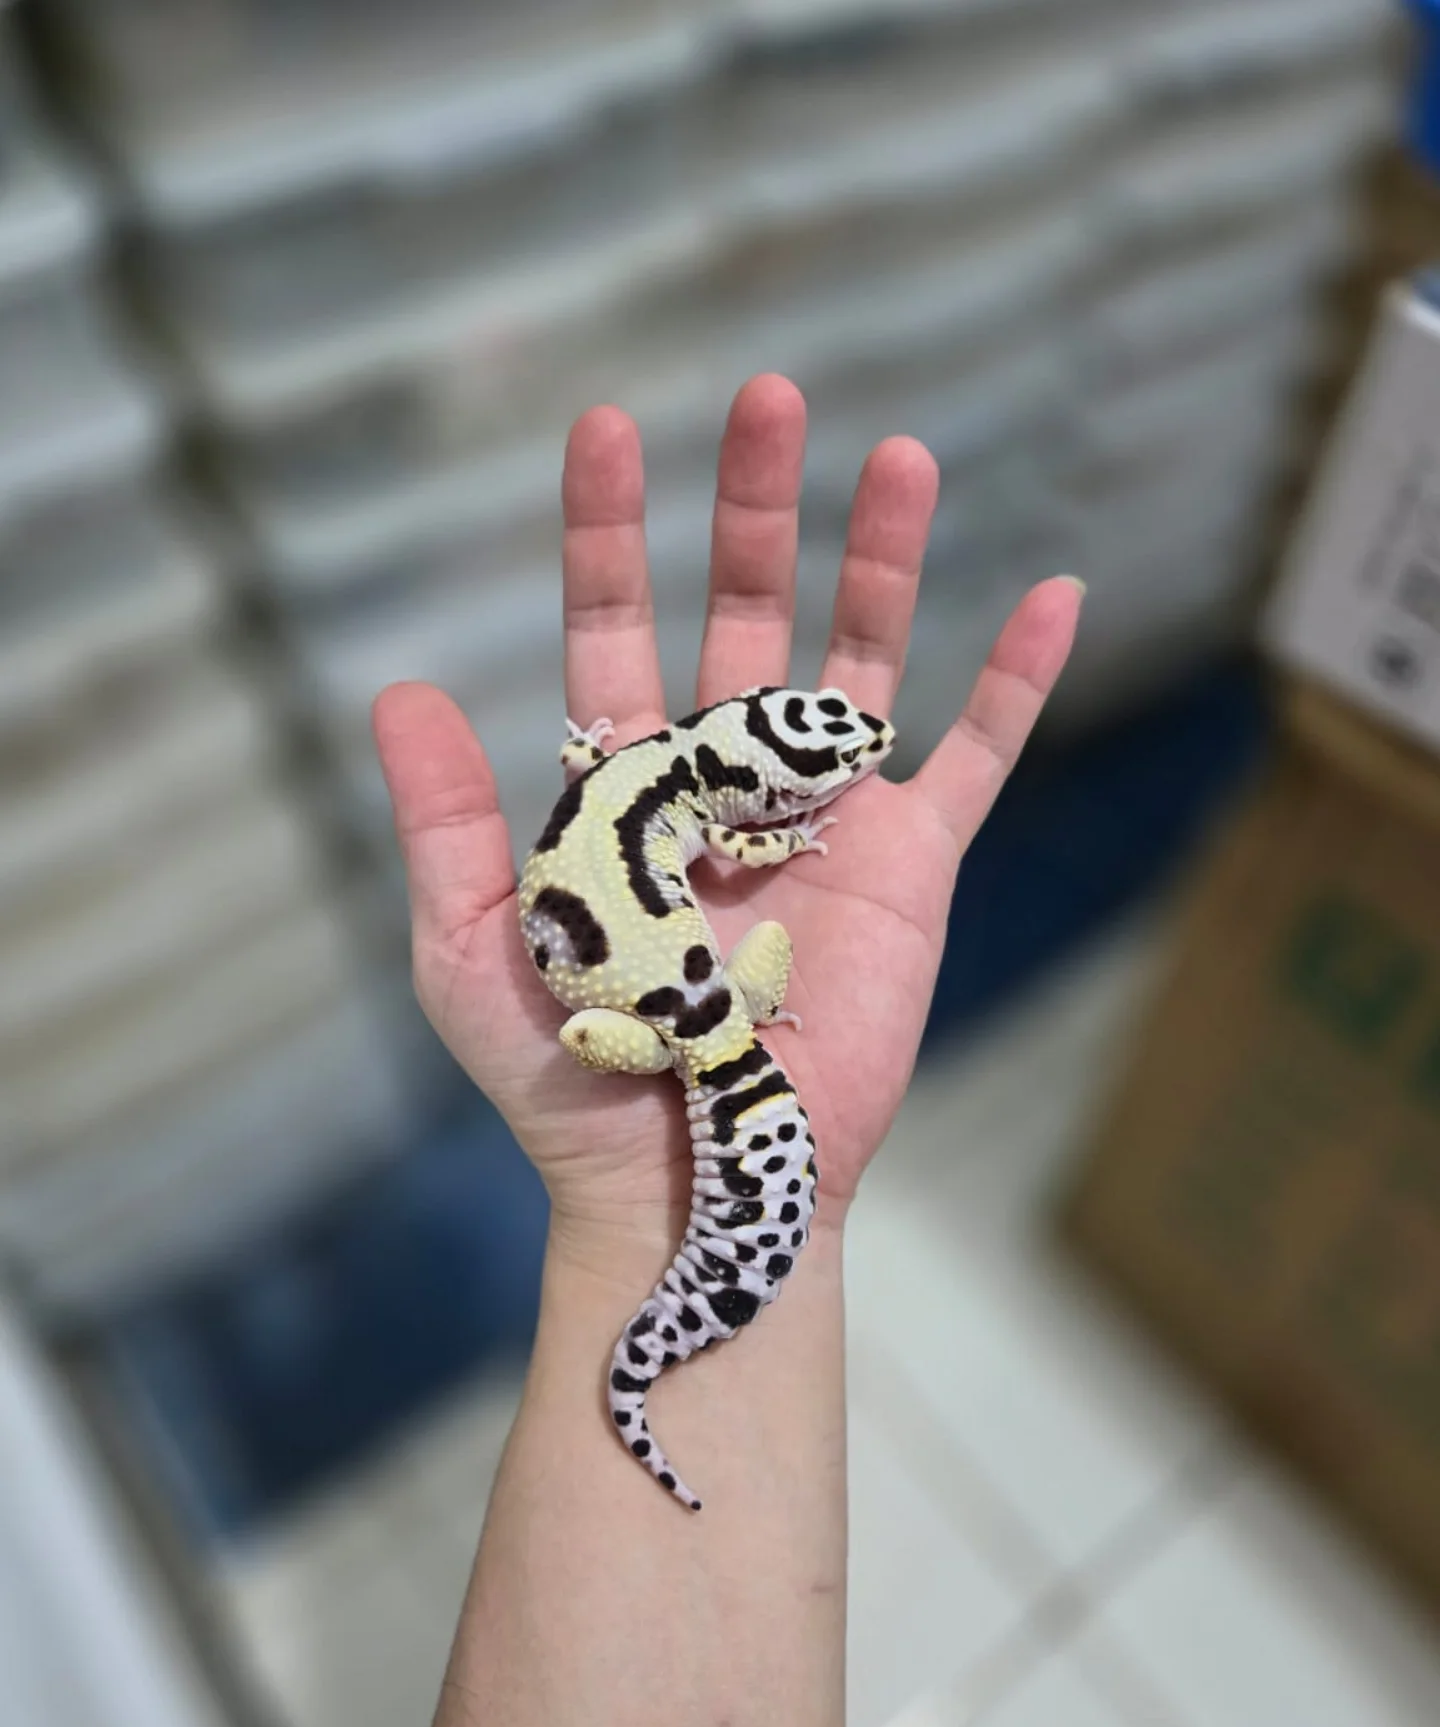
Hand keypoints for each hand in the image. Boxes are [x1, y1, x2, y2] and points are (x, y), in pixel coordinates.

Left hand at [373, 375, 1079, 1254]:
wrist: (690, 1171)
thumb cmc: (571, 1075)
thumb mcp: (478, 945)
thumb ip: (449, 820)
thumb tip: (394, 690)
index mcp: (625, 790)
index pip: (616, 631)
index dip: (609, 534)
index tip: (606, 428)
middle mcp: (727, 783)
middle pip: (747, 614)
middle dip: (754, 509)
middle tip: (767, 394)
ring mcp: (825, 819)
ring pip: (862, 659)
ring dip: (881, 558)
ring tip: (898, 453)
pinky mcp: (910, 867)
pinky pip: (977, 758)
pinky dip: (1016, 681)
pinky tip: (1053, 594)